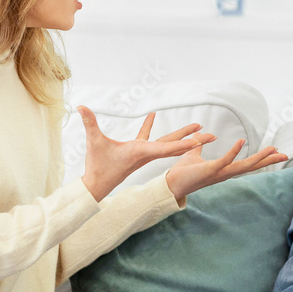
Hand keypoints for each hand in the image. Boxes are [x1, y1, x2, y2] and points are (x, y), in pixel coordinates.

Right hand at [79, 107, 214, 201]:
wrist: (96, 185)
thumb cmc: (96, 166)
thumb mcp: (94, 142)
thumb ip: (89, 123)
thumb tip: (81, 106)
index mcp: (140, 151)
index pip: (165, 147)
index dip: (182, 143)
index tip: (198, 141)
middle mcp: (146, 153)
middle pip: (174, 145)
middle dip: (193, 139)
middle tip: (211, 135)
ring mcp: (142, 153)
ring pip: (166, 142)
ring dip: (180, 135)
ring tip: (196, 126)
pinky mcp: (135, 152)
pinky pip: (147, 138)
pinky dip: (150, 126)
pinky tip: (152, 115)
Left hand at [164, 138, 287, 201]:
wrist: (171, 183)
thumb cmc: (183, 171)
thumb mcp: (194, 154)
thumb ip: (200, 144)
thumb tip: (201, 134)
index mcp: (224, 169)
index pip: (247, 163)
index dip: (261, 158)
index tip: (275, 152)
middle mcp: (225, 172)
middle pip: (251, 166)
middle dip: (268, 160)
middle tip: (284, 154)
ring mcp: (219, 172)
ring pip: (243, 165)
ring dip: (258, 158)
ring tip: (273, 149)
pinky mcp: (210, 170)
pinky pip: (224, 160)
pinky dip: (233, 151)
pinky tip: (241, 141)